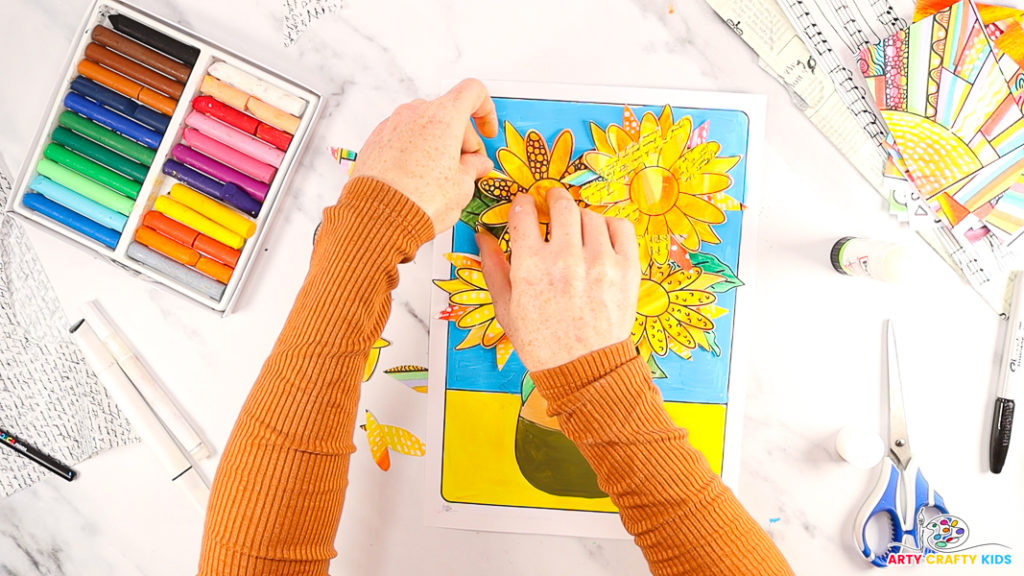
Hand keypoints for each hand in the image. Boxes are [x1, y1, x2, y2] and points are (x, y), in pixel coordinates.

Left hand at [350, 79, 497, 233]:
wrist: (379, 217)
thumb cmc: (419, 200)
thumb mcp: (462, 187)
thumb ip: (473, 168)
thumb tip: (476, 165)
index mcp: (443, 117)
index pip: (473, 91)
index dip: (486, 110)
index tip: (486, 131)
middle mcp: (416, 113)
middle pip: (448, 112)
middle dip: (461, 137)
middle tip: (466, 167)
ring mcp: (393, 124)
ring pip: (424, 124)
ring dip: (437, 142)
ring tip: (440, 175)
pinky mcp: (376, 139)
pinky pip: (403, 136)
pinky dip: (415, 149)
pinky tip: (418, 176)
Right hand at [478, 187, 639, 371]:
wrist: (583, 369)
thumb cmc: (543, 343)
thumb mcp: (506, 308)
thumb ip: (493, 268)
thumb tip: (481, 238)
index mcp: (531, 268)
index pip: (523, 213)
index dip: (522, 205)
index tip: (525, 206)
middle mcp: (566, 260)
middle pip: (561, 205)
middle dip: (553, 198)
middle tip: (551, 202)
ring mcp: (600, 263)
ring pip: (590, 215)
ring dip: (580, 217)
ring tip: (575, 232)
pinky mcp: (626, 269)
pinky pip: (620, 227)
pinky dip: (609, 225)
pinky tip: (600, 236)